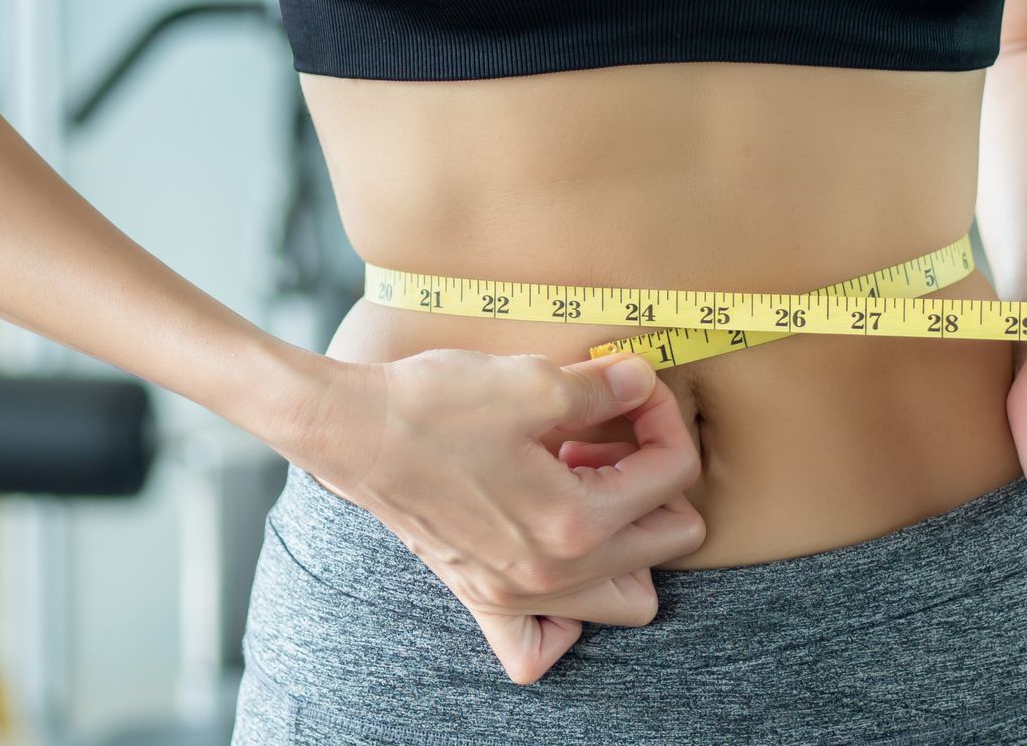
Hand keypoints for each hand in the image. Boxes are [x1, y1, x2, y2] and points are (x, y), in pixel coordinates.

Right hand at [268, 348, 704, 684]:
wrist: (353, 429)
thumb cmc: (434, 405)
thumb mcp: (533, 380)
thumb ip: (608, 387)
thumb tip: (645, 382)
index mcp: (577, 521)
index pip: (673, 474)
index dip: (663, 416)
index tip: (631, 387)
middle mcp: (555, 574)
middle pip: (669, 539)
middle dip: (654, 478)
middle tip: (608, 436)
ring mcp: (518, 594)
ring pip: (627, 601)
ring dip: (629, 543)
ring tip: (588, 490)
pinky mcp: (482, 597)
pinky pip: (541, 646)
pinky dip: (565, 616)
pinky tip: (556, 558)